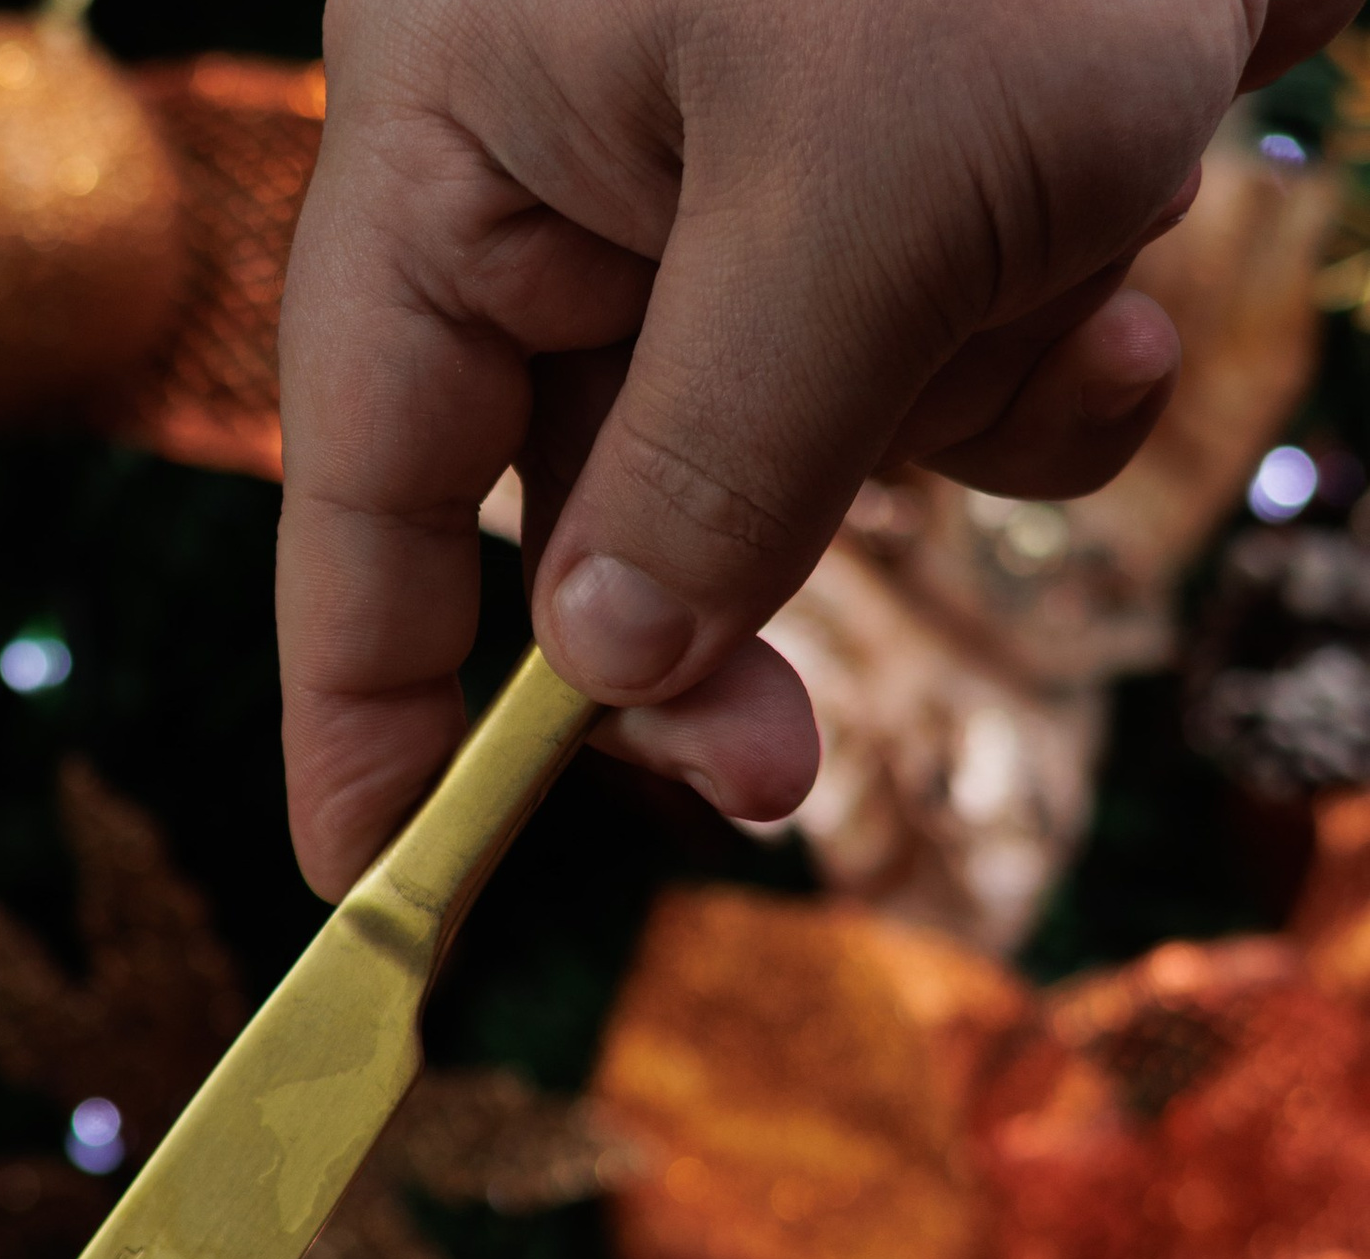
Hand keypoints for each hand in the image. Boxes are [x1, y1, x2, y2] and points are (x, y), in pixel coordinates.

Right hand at [274, 0, 1353, 894]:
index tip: (373, 882)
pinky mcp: (896, 170)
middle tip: (781, 781)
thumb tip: (606, 672)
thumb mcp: (862, 203)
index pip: (368, 482)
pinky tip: (1125, 264)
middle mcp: (574, 170)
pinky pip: (924, 363)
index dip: (362, 699)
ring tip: (1060, 296)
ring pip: (787, 447)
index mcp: (465, 146)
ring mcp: (739, 172)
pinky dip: (1028, 359)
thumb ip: (712, 469)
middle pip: (582, 499)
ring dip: (934, 437)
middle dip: (709, 622)